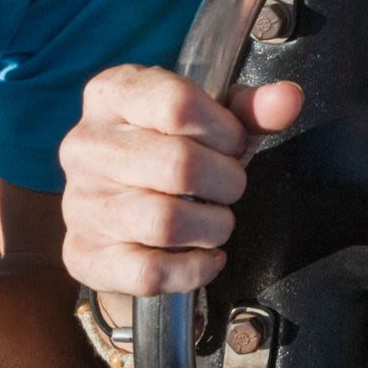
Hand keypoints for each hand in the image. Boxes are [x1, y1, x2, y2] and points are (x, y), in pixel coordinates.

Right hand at [58, 64, 301, 298]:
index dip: (225, 130)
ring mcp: (80, 202)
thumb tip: (287, 99)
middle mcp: (86, 145)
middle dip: (226, 181)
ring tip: (217, 219)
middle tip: (230, 185)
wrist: (121, 213)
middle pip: (178, 165)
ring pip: (166, 222)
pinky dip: (194, 269)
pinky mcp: (84, 254)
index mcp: (112, 95)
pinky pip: (150, 273)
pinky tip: (207, 256)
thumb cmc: (170, 151)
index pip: (178, 105)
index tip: (233, 143)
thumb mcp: (209, 119)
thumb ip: (250, 109)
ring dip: (214, 226)